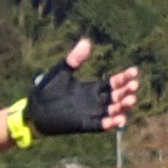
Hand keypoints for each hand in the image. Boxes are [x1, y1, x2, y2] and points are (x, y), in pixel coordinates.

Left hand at [24, 37, 140, 135]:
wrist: (33, 110)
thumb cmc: (46, 90)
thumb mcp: (61, 71)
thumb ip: (74, 59)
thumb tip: (86, 41)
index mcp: (91, 88)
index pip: (112, 83)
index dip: (124, 78)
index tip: (134, 72)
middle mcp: (94, 101)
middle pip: (116, 97)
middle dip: (126, 92)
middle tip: (134, 86)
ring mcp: (90, 113)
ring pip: (111, 111)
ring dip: (122, 107)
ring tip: (130, 100)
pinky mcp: (82, 124)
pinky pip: (99, 126)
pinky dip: (109, 124)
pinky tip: (118, 120)